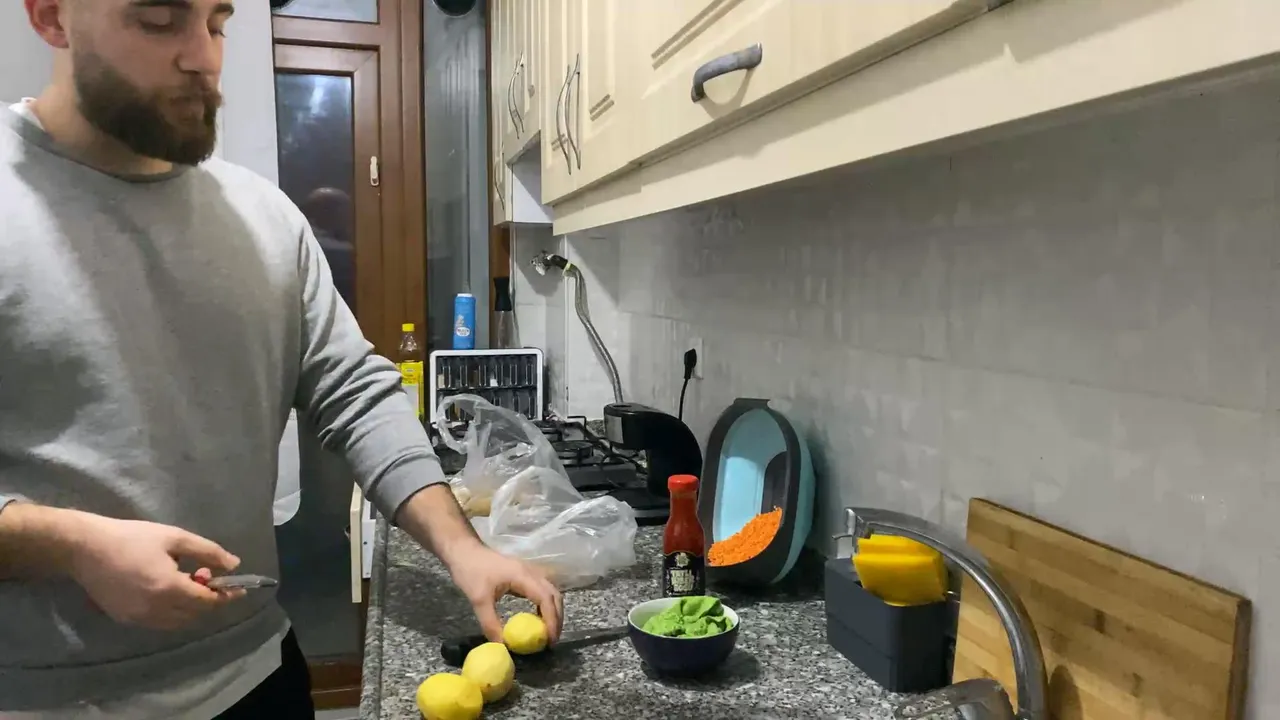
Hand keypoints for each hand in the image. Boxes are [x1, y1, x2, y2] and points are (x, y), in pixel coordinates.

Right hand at [67, 514, 244, 629]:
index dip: (225, 596)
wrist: (84, 548)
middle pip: (194, 615)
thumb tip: (234, 564)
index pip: (207, 602)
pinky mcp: (124, 619)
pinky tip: (167, 590)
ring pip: (177, 623)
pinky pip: (158, 623)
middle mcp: (154, 610)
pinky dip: (171, 612)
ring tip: (186, 580)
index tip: (238, 587)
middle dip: (207, 599)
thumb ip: (208, 552)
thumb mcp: (175, 538)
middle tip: (205, 575)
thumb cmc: (131, 537)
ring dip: (190, 607)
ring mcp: (137, 618)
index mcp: (168, 589)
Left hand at [446, 541, 562, 643]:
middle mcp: (531, 572)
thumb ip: (490, 623)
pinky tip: (537, 618)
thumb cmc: (470, 571)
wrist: (463, 550)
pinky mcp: (523, 575)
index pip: (546, 599)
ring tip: (548, 632)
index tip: (549, 641)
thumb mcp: (478, 600)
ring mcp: (529, 572)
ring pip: (551, 592)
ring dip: (553, 612)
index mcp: (523, 576)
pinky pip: (542, 591)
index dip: (552, 620)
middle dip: (557, 618)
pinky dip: (545, 606)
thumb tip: (502, 645)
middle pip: (555, 595)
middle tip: (552, 640)